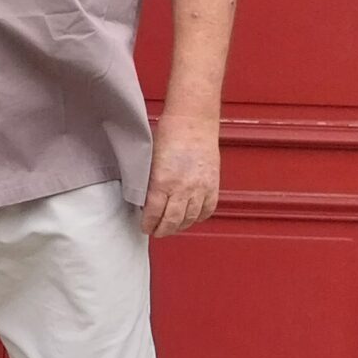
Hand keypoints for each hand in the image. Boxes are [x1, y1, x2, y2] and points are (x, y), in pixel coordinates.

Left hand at [143, 113, 220, 236]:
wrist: (192, 124)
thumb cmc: (167, 137)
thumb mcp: (149, 162)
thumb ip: (148, 184)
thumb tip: (143, 202)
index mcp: (163, 181)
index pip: (154, 213)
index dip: (148, 224)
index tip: (144, 227)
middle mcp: (183, 188)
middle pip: (173, 220)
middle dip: (163, 230)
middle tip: (156, 232)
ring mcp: (201, 188)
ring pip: (191, 218)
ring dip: (180, 226)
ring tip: (171, 227)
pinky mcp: (213, 185)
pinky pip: (208, 210)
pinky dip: (199, 217)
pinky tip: (191, 218)